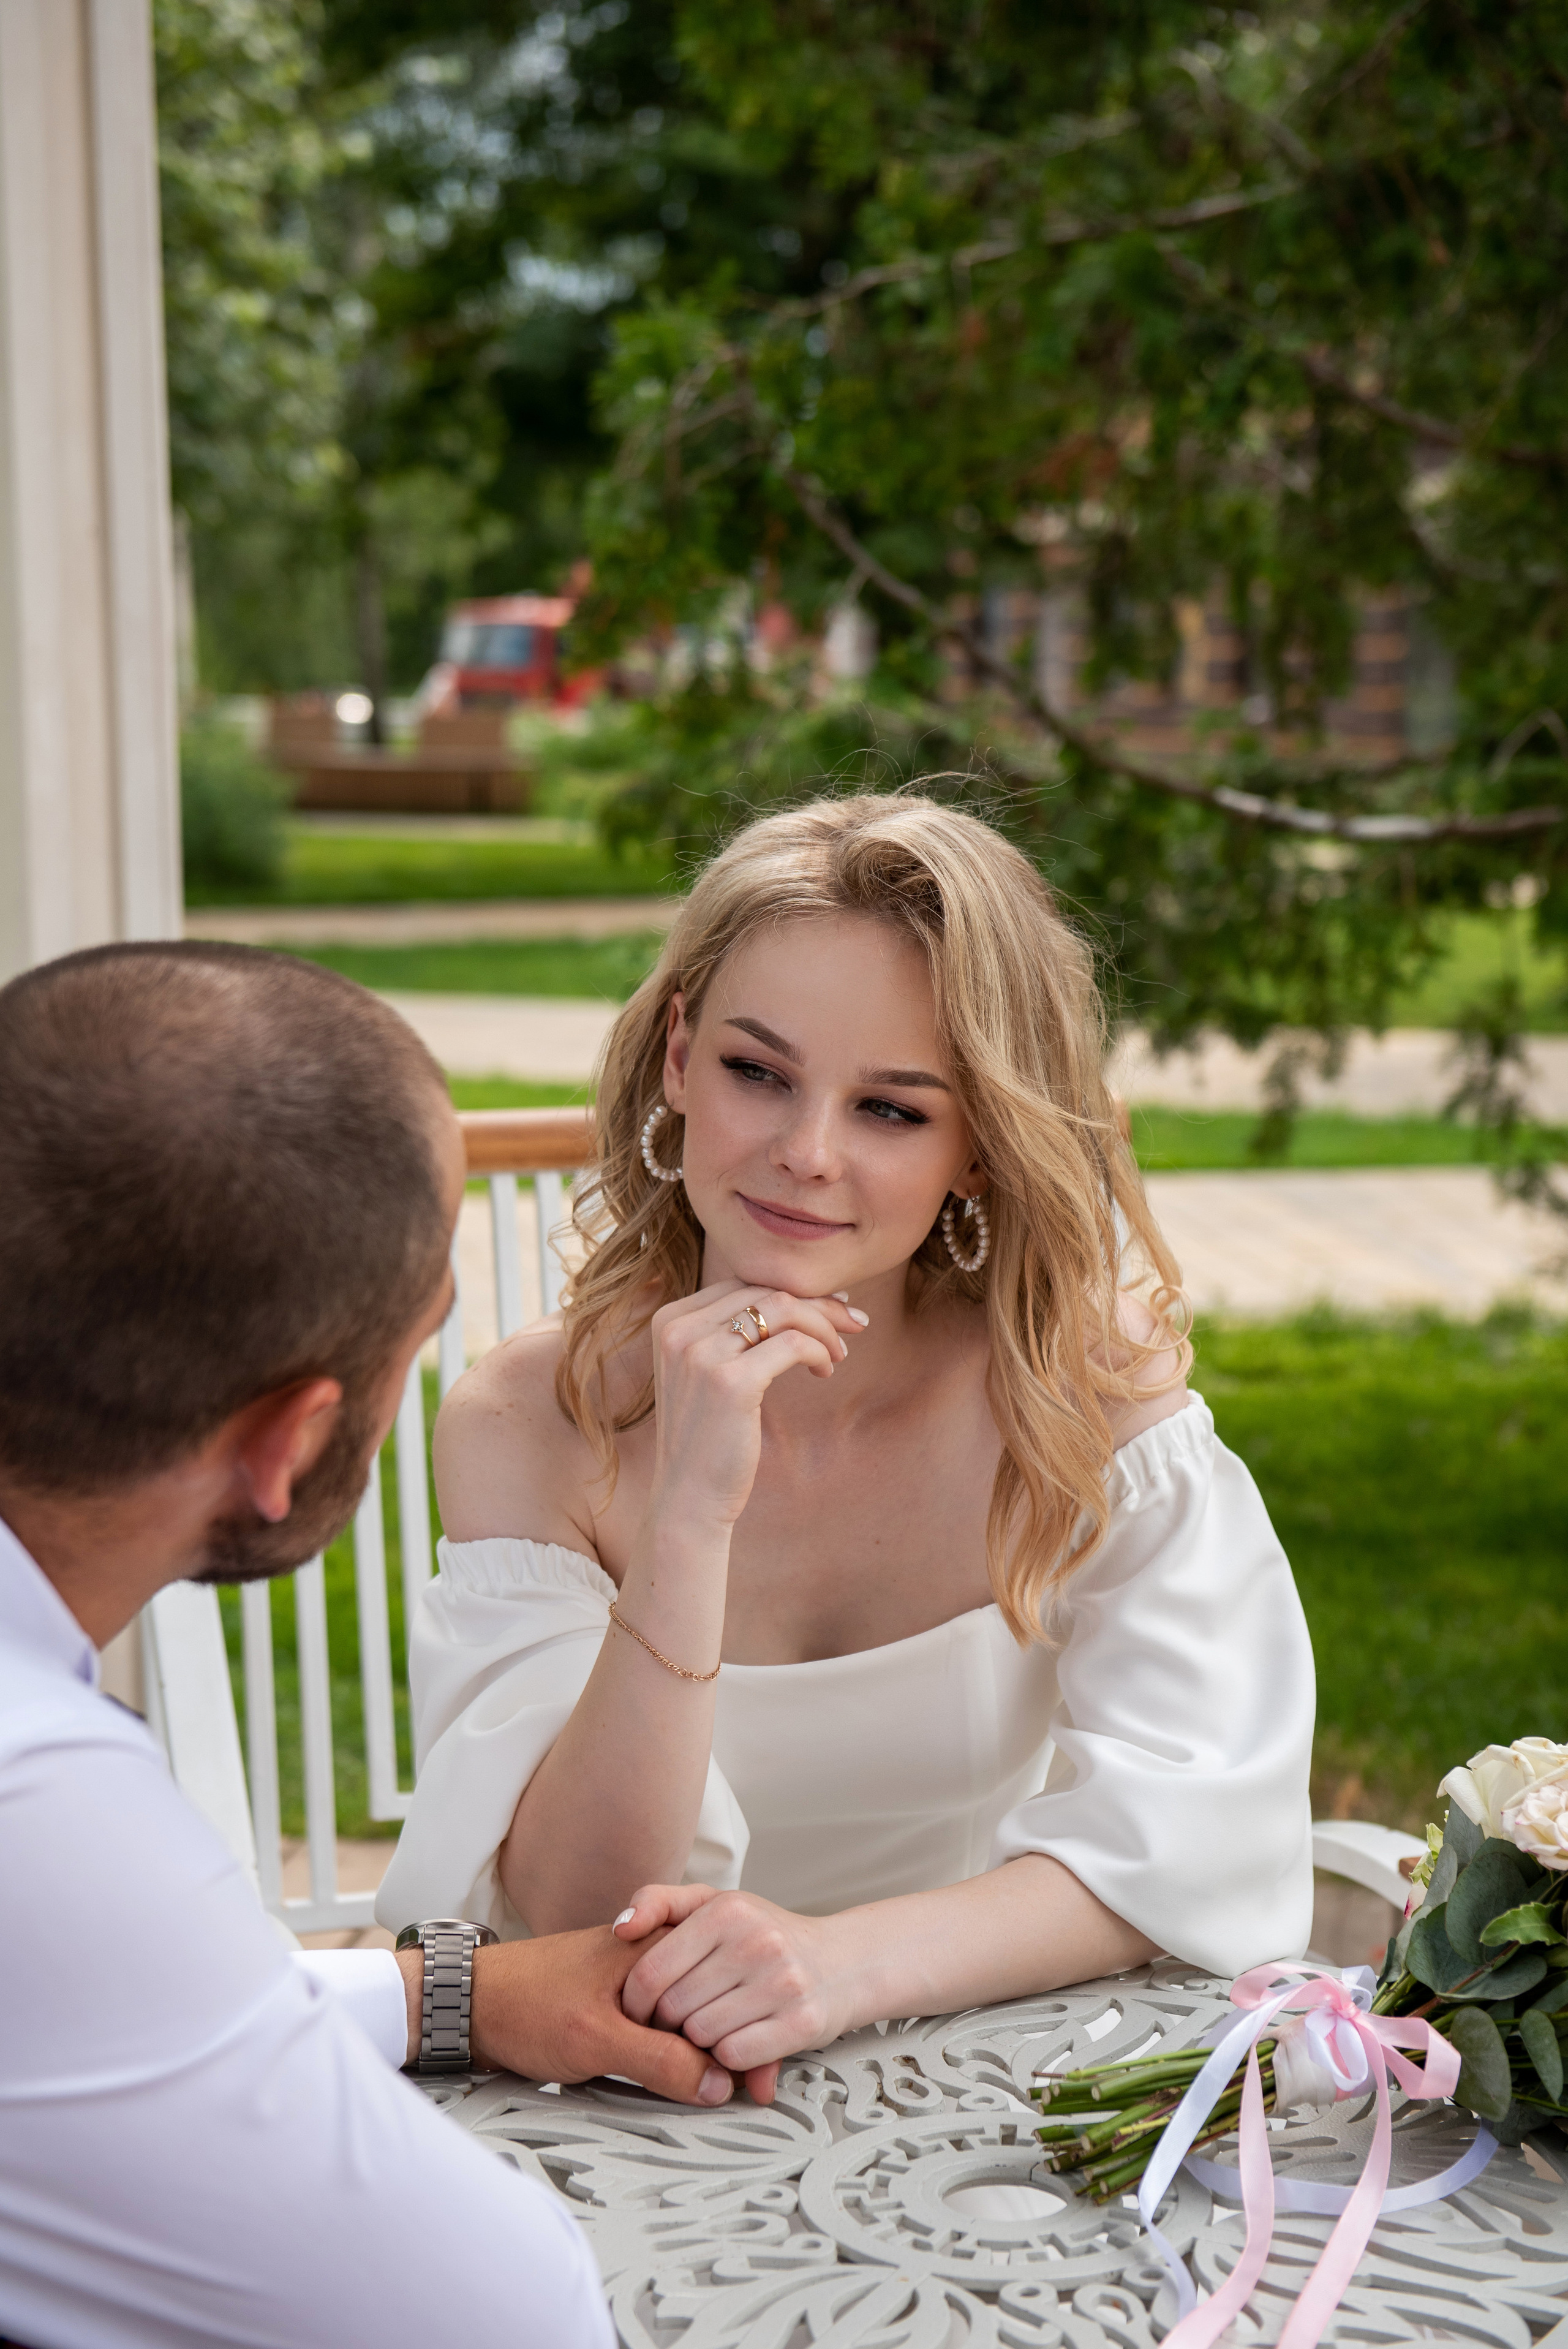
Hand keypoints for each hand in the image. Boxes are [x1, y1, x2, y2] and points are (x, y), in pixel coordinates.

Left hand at [398, 1923, 735, 2105]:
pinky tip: (687, 2084)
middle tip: (752, 2099)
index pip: (723, 1994)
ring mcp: (641, 1983)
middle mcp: (656, 1958)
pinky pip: (669, 2033)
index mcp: (657, 1947)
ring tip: (727, 2094)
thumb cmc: (525, 2004)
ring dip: (713, 2059)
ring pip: (695, 2023)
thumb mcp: (595, 2039)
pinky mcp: (625, 2007)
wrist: (470, 2002)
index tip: (757, 2089)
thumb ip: (659, 2060)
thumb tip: (718, 2085)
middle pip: (716, 2009)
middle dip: (736, 2054)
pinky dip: (683, 2059)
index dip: (743, 2044)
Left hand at [615, 1885, 861, 2103]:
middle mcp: (757, 1940)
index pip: (649, 1972)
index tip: (640, 2012)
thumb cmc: (766, 1936)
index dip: (635, 2003)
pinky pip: (734, 2057)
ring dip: (698, 2043)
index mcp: (727, 1910)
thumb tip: (621, 1927)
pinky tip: (736, 2041)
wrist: (842, 1962)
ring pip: (701, 2036)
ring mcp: (783, 1981)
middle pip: (673, 2009)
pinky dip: (727, 2059)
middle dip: (667, 2024)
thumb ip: (659, 1902)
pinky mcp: (802, 2022)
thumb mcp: (714, 1903)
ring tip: (711, 2028)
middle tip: (679, 2022)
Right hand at [648, 1281, 865, 1529]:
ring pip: (784, 1309)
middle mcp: (679, 1329)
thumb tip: (794, 1297)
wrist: (688, 1498)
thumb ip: (731, 1332)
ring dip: (824, 1326)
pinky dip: (820, 1351)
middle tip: (853, 1323)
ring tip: (840, 1353)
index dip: (792, 1290)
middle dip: (818, 1303)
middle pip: (765, 1290)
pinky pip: (794, 1344)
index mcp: (669, 1320)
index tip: (829, 1306)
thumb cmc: (707, 1436)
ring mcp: (701, 1354)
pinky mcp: (731, 1382)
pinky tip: (825, 1371)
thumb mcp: (707, 1372)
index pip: (743, 1282)